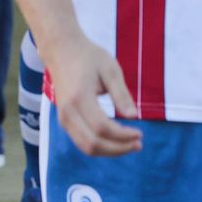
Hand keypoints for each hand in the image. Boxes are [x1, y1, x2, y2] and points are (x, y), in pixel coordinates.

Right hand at [37, 32, 142, 157]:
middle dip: (118, 148)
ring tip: (129, 145)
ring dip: (109, 151)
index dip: (123, 136)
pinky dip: (100, 147)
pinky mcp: (63, 119)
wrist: (61, 50)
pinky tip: (115, 140)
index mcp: (79, 97)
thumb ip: (121, 94)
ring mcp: (63, 117)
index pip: (102, 127)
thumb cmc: (88, 57)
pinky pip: (81, 141)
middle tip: (138, 143)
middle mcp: (68, 111)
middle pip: (93, 143)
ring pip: (86, 147)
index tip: (140, 133)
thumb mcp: (110, 69)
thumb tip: (134, 117)